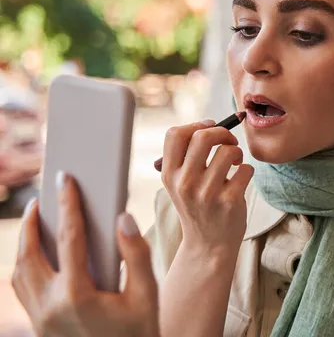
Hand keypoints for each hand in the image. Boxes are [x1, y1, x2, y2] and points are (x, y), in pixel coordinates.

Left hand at [12, 172, 159, 336]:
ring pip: (19, 273)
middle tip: (42, 199)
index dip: (69, 203)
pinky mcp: (39, 327)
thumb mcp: (147, 295)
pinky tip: (37, 257)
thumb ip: (136, 254)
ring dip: (24, 244)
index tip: (66, 179)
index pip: (70, 237)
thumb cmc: (139, 334)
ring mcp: (40, 319)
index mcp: (77, 295)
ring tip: (37, 223)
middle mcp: (50, 306)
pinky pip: (21, 290)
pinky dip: (23, 267)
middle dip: (32, 223)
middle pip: (29, 254)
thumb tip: (122, 218)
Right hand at [160, 120, 253, 258]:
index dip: (196, 125)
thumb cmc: (198, 207)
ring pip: (229, 152)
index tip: (209, 128)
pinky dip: (247, 171)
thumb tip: (208, 125)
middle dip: (223, 133)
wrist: (208, 246)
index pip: (175, 134)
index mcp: (169, 175)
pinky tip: (241, 180)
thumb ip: (186, 157)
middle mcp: (185, 183)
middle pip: (203, 137)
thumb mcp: (180, 184)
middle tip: (229, 141)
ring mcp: (207, 194)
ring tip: (236, 164)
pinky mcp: (230, 201)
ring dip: (237, 153)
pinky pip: (246, 169)